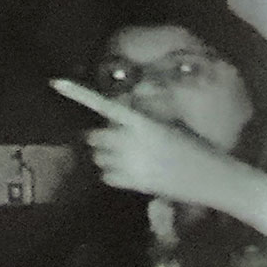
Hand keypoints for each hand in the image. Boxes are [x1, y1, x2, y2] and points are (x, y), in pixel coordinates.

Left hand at [48, 78, 262, 208]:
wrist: (211, 177)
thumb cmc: (196, 147)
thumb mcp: (171, 125)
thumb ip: (143, 119)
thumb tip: (122, 113)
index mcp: (143, 122)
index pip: (105, 105)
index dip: (79, 94)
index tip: (55, 82)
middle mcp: (131, 142)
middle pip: (94, 136)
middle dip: (102, 137)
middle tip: (120, 139)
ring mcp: (129, 164)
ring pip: (98, 158)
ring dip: (107, 156)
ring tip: (129, 157)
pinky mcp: (131, 183)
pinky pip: (105, 175)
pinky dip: (112, 173)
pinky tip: (131, 171)